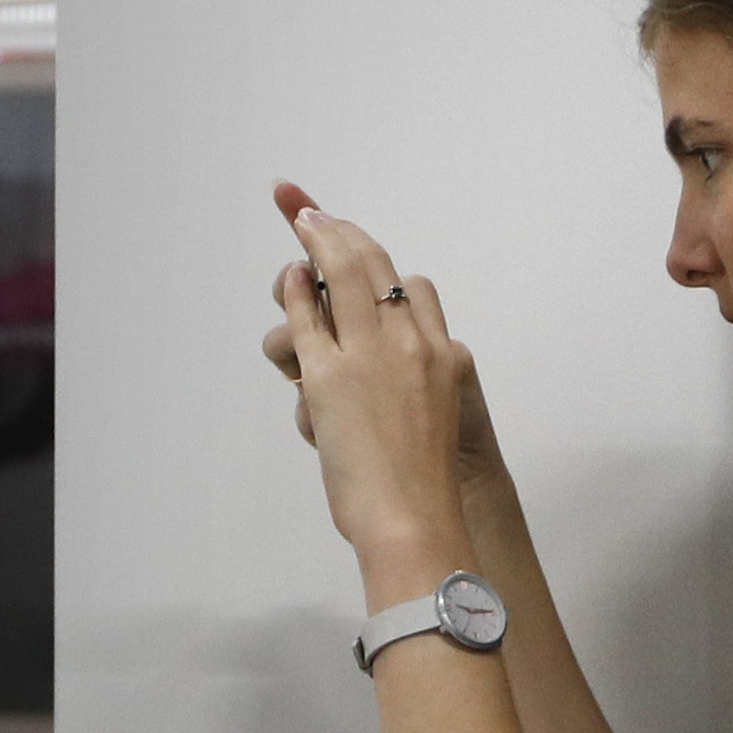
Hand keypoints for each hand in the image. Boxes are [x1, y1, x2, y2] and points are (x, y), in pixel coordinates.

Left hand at [259, 184, 497, 567]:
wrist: (417, 517)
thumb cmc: (424, 482)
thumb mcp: (437, 421)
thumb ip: (415, 383)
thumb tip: (387, 373)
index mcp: (444, 354)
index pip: (415, 287)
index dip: (381, 261)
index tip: (357, 243)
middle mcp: (411, 342)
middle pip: (374, 265)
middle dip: (340, 232)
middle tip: (314, 216)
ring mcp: (368, 353)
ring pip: (338, 276)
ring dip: (314, 251)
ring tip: (295, 254)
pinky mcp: (327, 375)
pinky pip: (305, 315)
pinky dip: (293, 291)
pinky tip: (288, 280)